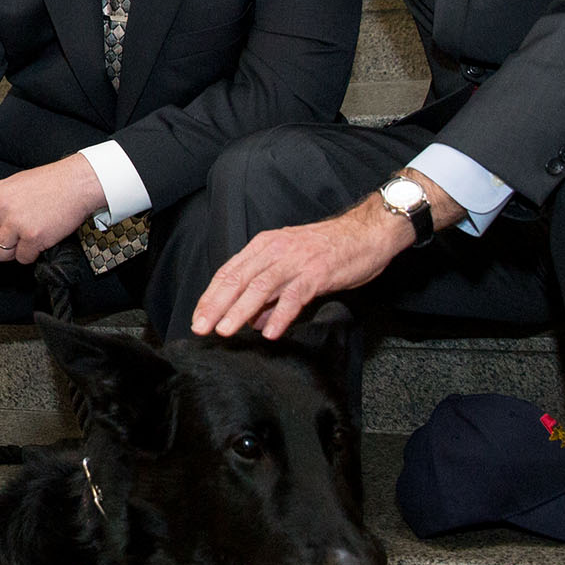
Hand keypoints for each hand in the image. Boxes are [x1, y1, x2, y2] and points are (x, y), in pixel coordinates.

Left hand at [0, 156, 108, 264]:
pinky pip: (23, 258)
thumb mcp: (15, 185)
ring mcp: (16, 224)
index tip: (0, 234)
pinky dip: (33, 254)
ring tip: (29, 240)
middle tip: (11, 244)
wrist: (77, 183)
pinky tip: (41, 240)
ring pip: (1, 254)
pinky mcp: (33, 237)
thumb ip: (0, 203)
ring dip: (15, 252)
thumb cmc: (52, 183)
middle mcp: (0, 209)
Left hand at [192, 172, 458, 339]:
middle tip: (201, 328)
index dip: (211, 295)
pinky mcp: (317, 272)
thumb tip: (252, 320)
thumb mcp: (293, 266)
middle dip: (216, 305)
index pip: (229, 272)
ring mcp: (295, 260)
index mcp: (264, 245)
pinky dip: (280, 314)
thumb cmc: (329, 250)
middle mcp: (275, 250)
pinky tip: (270, 332)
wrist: (367, 232)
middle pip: (238, 279)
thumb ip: (271, 293)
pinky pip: (294, 296)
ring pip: (260, 287)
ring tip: (225, 331)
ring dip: (240, 311)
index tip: (198, 316)